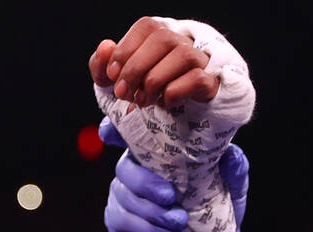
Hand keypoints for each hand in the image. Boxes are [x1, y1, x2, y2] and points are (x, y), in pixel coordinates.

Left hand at [89, 17, 216, 108]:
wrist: (171, 124)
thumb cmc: (140, 94)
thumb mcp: (115, 82)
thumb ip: (102, 65)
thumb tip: (105, 46)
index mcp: (159, 36)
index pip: (147, 26)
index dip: (125, 49)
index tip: (111, 75)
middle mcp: (182, 42)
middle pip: (163, 38)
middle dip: (135, 68)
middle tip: (122, 93)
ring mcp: (199, 61)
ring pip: (183, 55)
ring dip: (154, 81)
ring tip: (142, 100)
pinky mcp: (209, 82)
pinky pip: (197, 79)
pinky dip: (174, 93)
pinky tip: (164, 103)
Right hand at [101, 118, 250, 231]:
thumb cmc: (217, 203)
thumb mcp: (233, 184)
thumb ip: (234, 168)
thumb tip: (229, 155)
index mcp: (157, 149)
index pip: (129, 132)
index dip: (113, 129)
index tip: (110, 133)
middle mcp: (135, 168)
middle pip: (124, 168)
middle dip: (145, 183)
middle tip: (170, 197)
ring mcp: (123, 195)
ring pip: (124, 197)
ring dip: (151, 212)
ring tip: (179, 222)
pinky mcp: (118, 221)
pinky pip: (123, 222)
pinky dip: (147, 230)